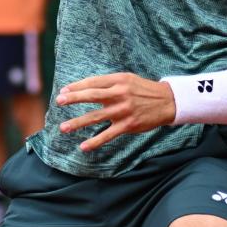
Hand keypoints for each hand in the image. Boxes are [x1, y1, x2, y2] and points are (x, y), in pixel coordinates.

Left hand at [55, 71, 175, 152]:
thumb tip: (85, 88)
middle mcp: (120, 94)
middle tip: (58, 101)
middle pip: (91, 95)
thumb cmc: (143, 90)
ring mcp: (123, 111)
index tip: (63, 91)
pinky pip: (108, 135)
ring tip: (63, 128)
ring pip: (96, 117)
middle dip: (73, 99)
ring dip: (78, 123)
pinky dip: (95, 141)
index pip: (92, 82)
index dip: (76, 87)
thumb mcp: (127, 79)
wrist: (167, 102)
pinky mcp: (128, 125)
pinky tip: (83, 146)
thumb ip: (109, 83)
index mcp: (118, 80)